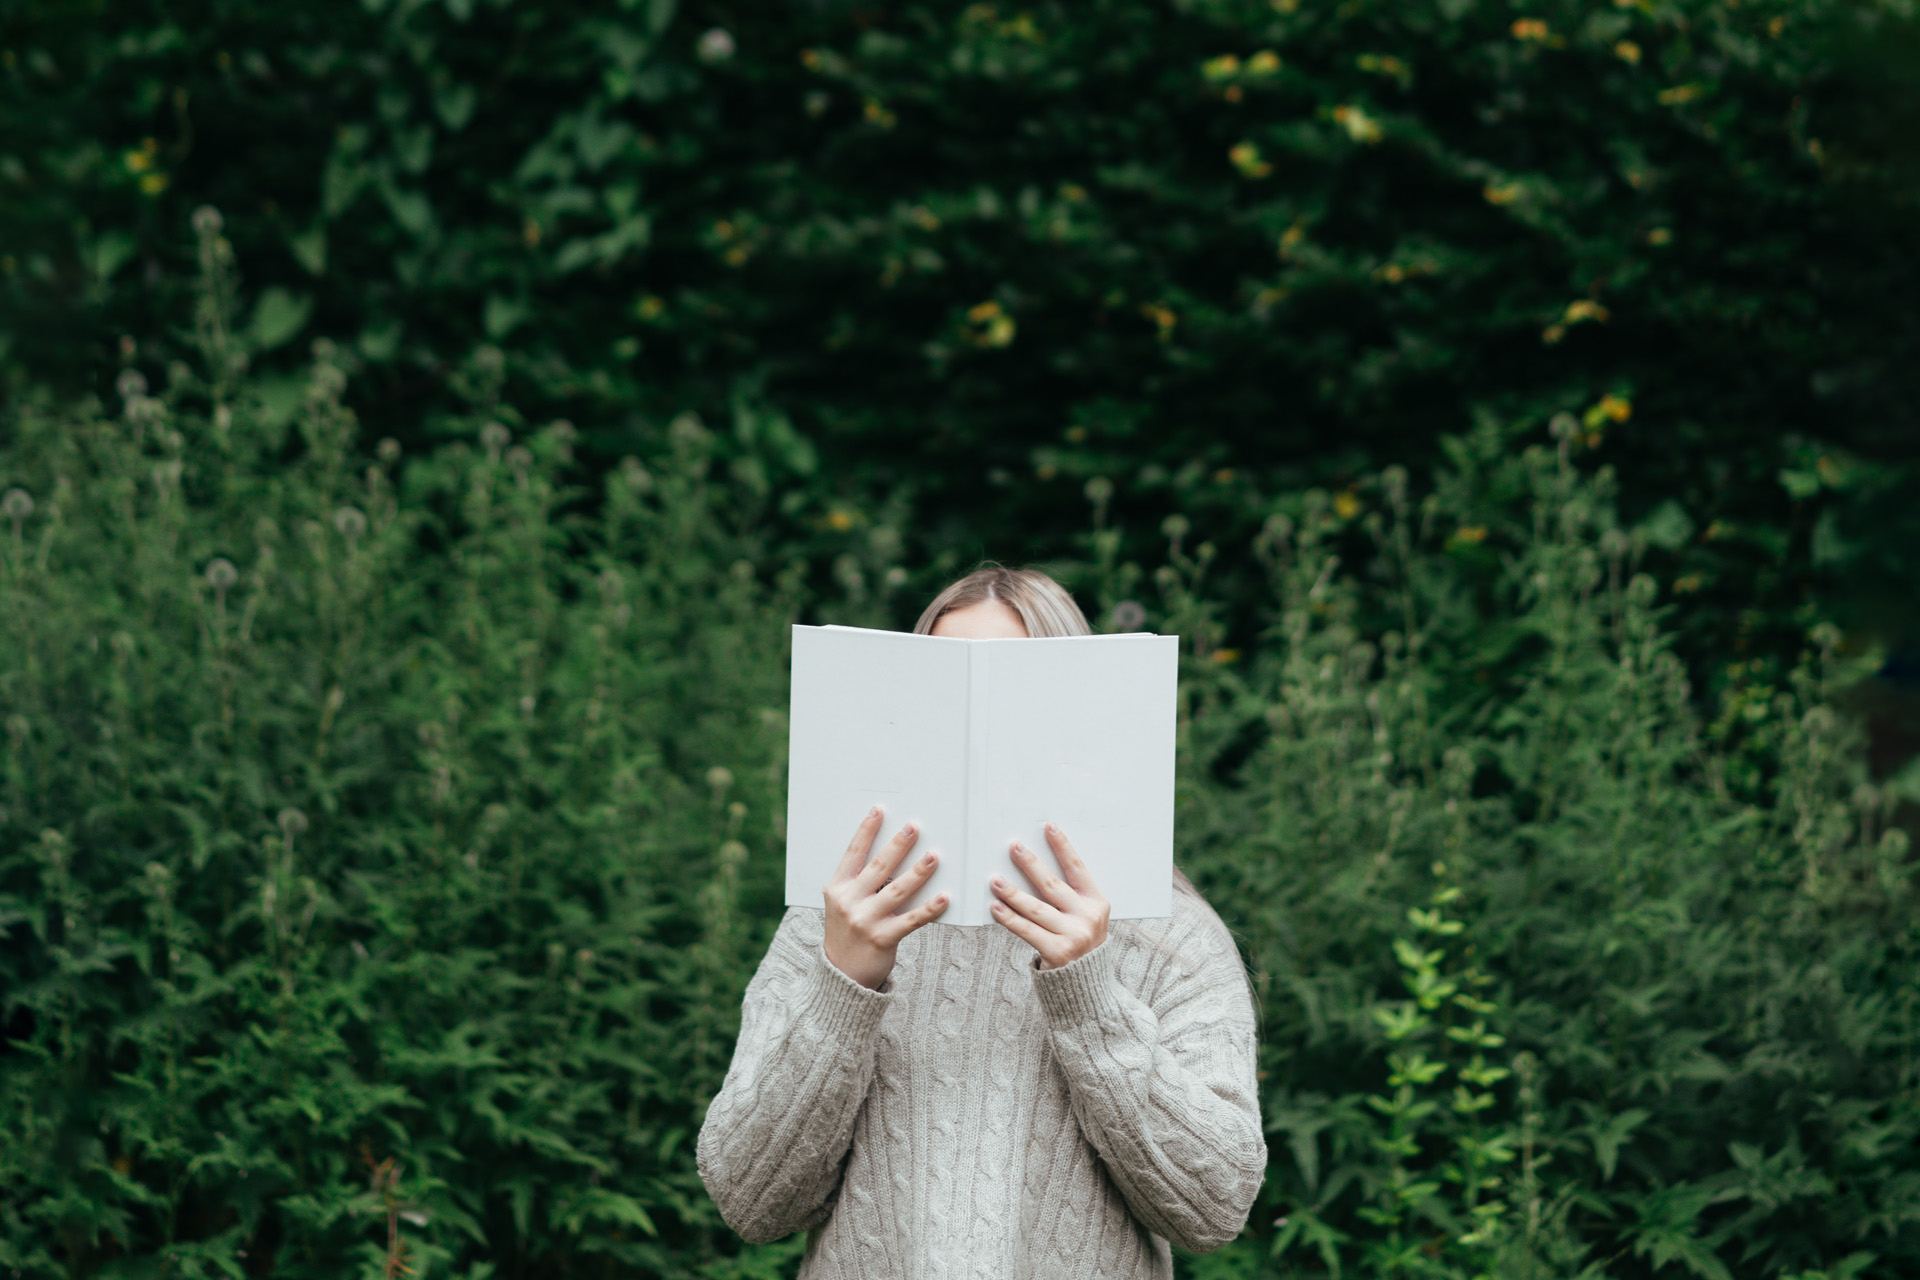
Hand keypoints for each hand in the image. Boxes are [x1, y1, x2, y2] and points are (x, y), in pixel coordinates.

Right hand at [822, 806, 948, 989]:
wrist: (841, 974)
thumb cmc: (847, 932)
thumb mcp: (842, 904)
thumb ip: (859, 883)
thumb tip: (893, 856)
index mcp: (837, 888)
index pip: (853, 854)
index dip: (866, 831)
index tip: (879, 810)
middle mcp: (849, 902)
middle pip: (878, 868)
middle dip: (898, 845)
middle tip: (914, 827)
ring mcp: (865, 921)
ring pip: (897, 890)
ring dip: (918, 872)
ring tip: (934, 856)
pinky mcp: (883, 939)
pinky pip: (912, 920)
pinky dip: (930, 908)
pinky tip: (945, 897)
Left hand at [989, 823, 1109, 969]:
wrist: (1088, 982)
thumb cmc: (1082, 939)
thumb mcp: (1087, 914)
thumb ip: (1071, 894)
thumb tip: (1035, 865)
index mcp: (1097, 902)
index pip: (1078, 868)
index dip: (1063, 846)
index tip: (1049, 826)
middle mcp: (1087, 917)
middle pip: (1053, 885)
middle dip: (1031, 864)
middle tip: (1014, 847)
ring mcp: (1073, 936)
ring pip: (1036, 908)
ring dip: (1013, 892)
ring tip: (995, 880)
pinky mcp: (1057, 953)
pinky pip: (1027, 931)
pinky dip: (1009, 918)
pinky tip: (996, 907)